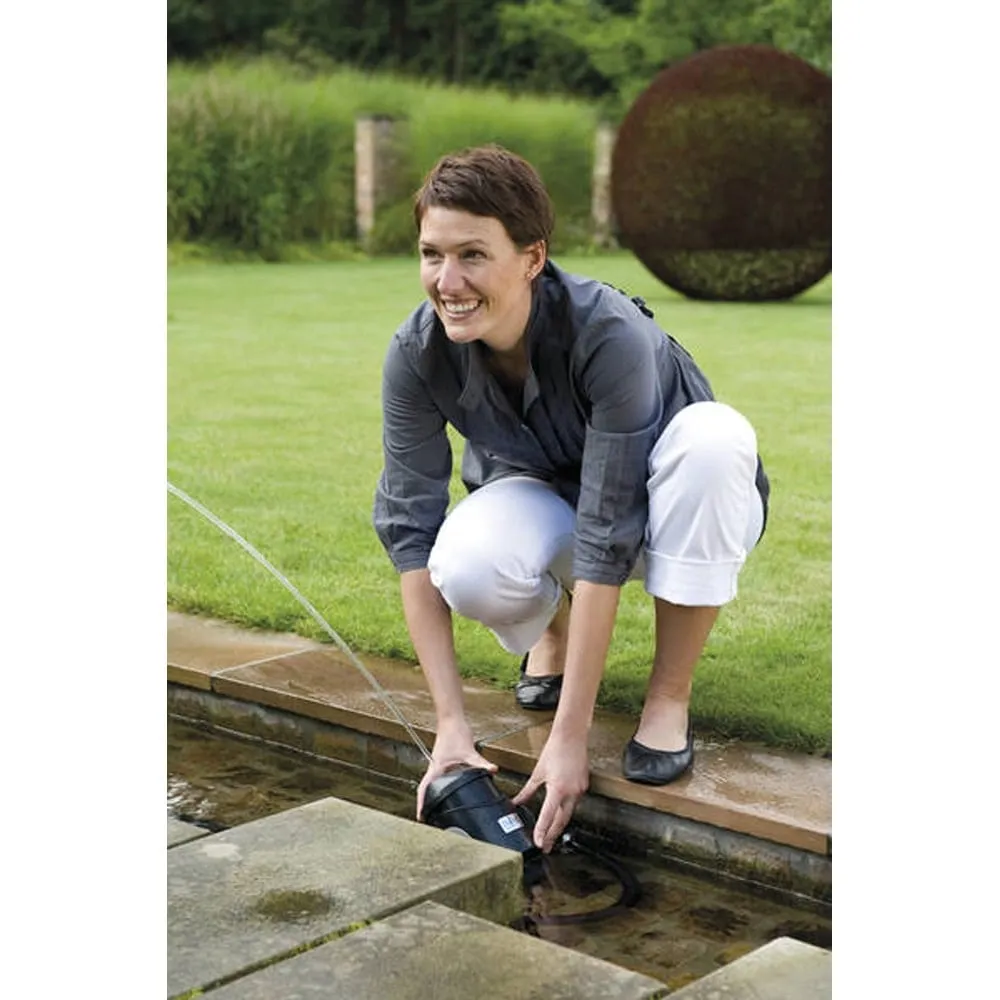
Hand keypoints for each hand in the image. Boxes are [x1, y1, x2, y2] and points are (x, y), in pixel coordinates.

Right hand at [416, 720, 497, 820]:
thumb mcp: (468, 751)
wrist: (452, 719)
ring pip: (433, 783)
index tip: (421, 817)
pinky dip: (444, 785)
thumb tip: (493, 770)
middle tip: (429, 818)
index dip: (421, 804)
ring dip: (433, 794)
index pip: (424, 789)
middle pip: (426, 788)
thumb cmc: (454, 732)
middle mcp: (435, 767)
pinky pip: (442, 777)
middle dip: (426, 803)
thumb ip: (481, 763)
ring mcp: (440, 764)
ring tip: (438, 808)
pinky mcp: (446, 761)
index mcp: (436, 768)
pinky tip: (453, 789)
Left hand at [511, 732, 589, 852]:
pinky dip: (566, 809)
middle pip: (561, 821)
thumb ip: (527, 791)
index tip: (538, 843)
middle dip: (553, 835)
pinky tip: (560, 813)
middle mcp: (571, 792)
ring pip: (569, 813)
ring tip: (551, 835)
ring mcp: (580, 789)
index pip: (548, 816)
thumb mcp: (538, 773)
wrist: (571, 736)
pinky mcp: (584, 786)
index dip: (542, 832)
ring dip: (560, 824)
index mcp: (557, 789)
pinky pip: (574, 802)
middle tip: (546, 847)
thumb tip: (517, 802)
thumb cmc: (554, 750)